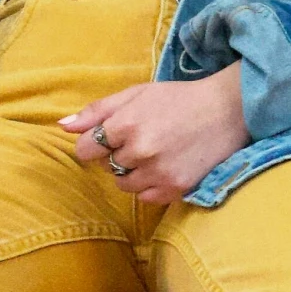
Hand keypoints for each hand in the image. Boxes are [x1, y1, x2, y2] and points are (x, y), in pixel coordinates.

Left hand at [60, 69, 250, 205]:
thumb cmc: (179, 99)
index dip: (94, 143)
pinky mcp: (176, 189)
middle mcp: (140, 151)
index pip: (85, 149)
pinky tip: (165, 166)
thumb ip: (97, 110)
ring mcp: (159, 173)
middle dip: (117, 154)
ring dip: (133, 172)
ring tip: (154, 153)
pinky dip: (150, 185)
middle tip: (142, 139)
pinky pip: (145, 198)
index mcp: (126, 124)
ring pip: (124, 185)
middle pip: (106, 167)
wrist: (228, 111)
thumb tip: (62, 126)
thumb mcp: (136, 93)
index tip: (110, 138)